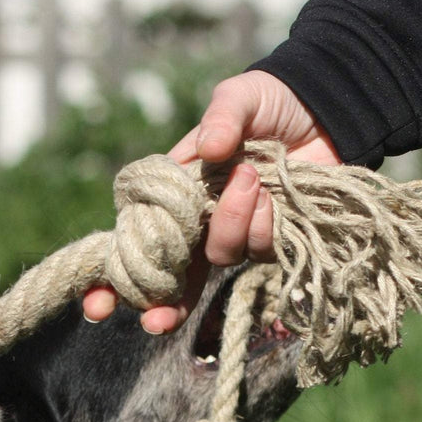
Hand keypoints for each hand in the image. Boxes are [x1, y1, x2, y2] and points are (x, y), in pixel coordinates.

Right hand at [83, 70, 340, 332]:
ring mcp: (236, 231)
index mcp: (176, 189)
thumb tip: (210, 149)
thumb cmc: (271, 102)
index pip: (137, 235)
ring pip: (219, 255)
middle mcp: (200, 217)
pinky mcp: (271, 237)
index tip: (95, 303)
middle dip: (161, 302)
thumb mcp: (240, 98)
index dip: (113, 274)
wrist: (326, 111)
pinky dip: (262, 224)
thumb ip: (222, 119)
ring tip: (251, 178)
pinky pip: (258, 249)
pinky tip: (270, 194)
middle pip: (173, 272)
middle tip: (153, 322)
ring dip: (230, 224)